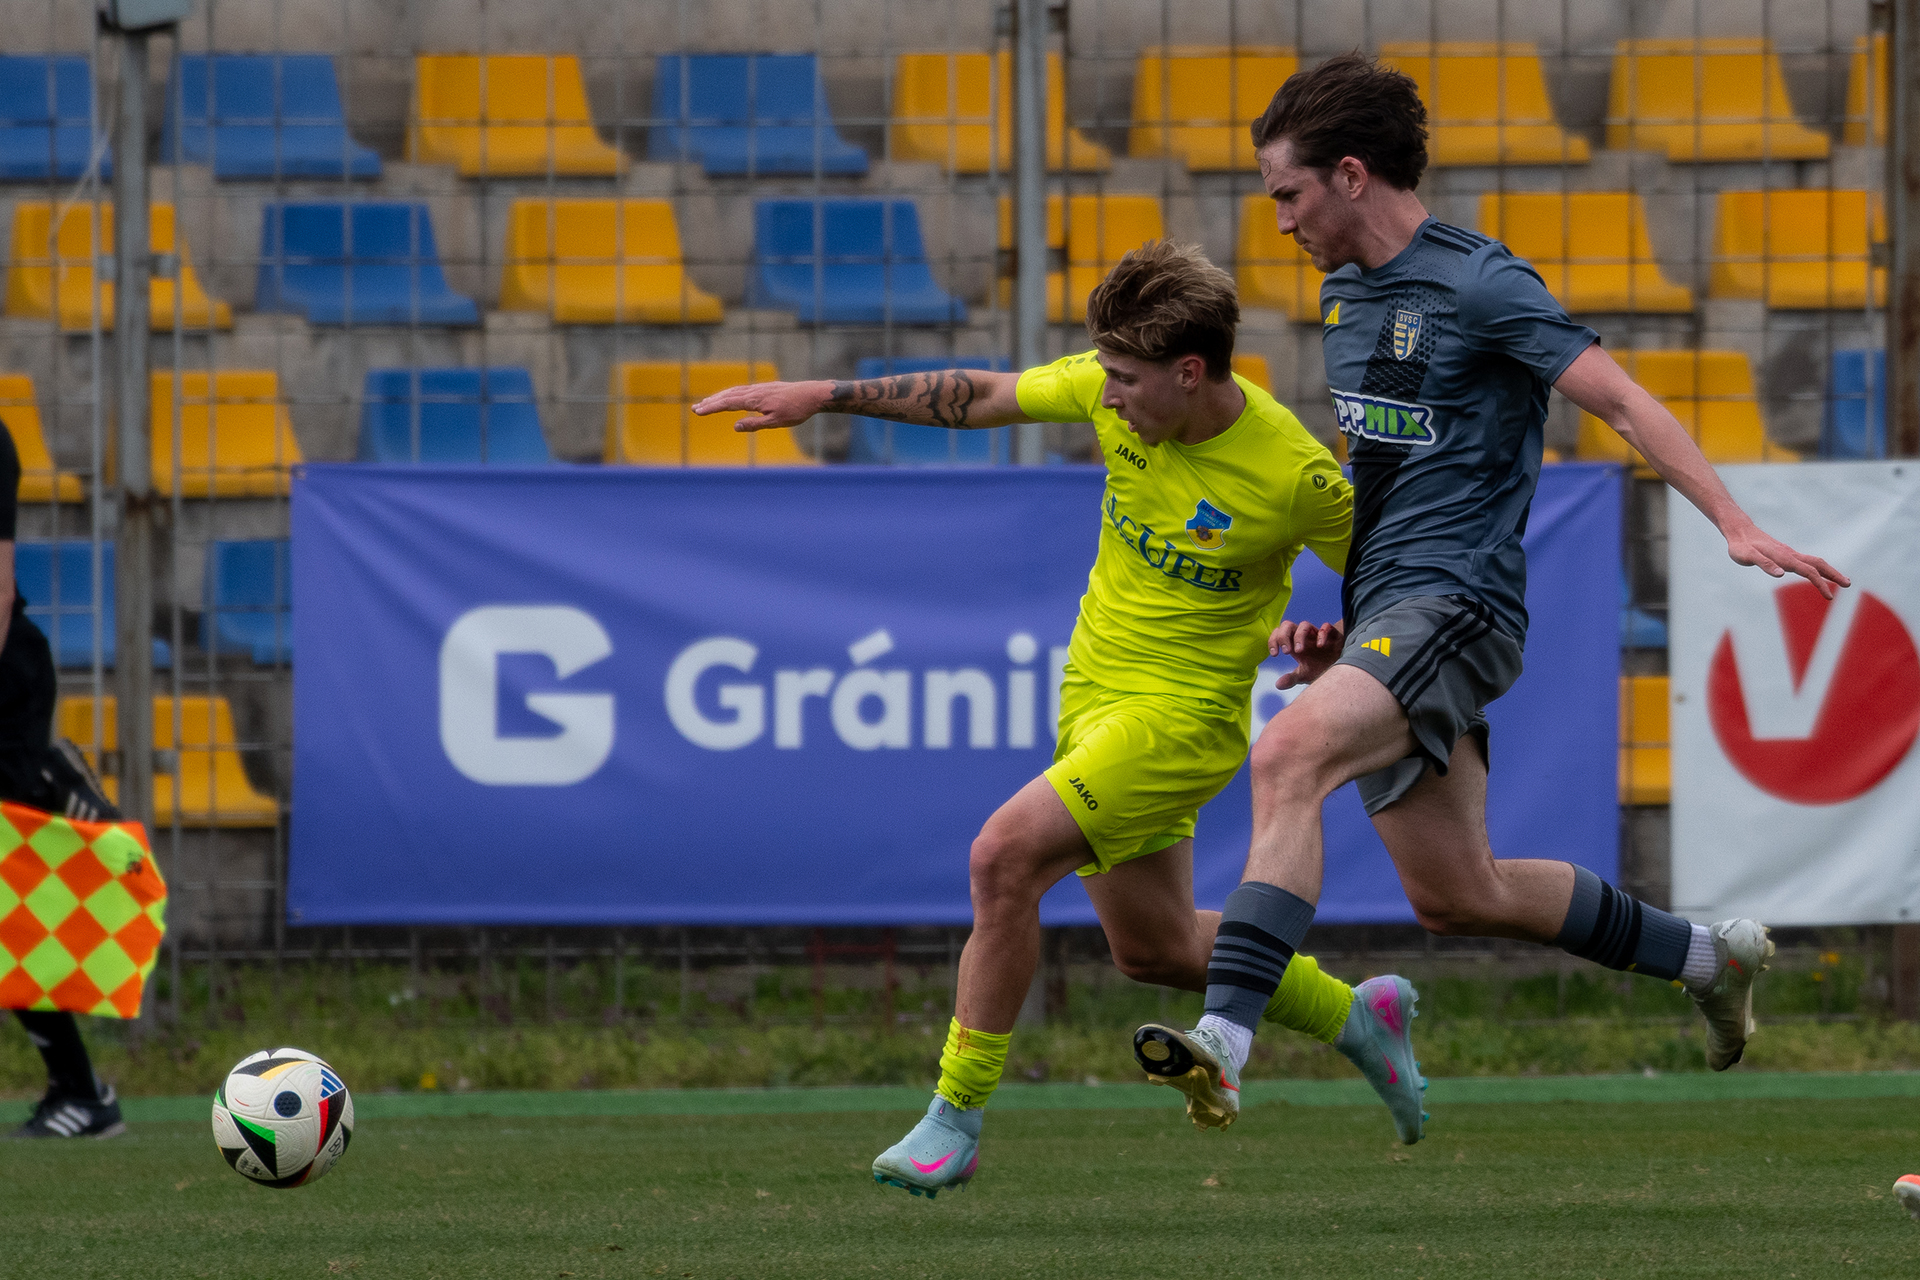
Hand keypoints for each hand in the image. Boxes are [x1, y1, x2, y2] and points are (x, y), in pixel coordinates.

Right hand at [691, 380, 825, 430]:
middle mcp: (754, 391)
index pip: (727, 403)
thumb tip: (735, 427)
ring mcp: (759, 388)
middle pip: (727, 395)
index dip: (711, 407)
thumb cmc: (796, 410)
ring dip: (719, 397)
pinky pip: (742, 390)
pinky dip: (731, 394)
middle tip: (695, 408)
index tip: (698, 411)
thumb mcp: (776, 422)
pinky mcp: (764, 388)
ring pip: (734, 391)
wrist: (812, 394)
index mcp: (755, 400)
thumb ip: (755, 424)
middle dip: (711, 402)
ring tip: (707, 402)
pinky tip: (729, 397)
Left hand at [1270, 619, 1343, 688]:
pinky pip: (1326, 627)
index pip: (1279, 634)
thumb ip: (1291, 679)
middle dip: (1283, 636)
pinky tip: (1320, 646)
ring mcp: (1317, 635)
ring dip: (1299, 636)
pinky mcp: (1333, 635)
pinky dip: (1321, 634)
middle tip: (1286, 652)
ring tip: (1299, 651)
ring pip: (1304, 625)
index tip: (1274, 654)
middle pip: (1287, 625)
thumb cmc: (1320, 668)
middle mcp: (1304, 638)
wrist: (1342, 669)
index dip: (1273, 640)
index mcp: (1294, 645)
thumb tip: (1278, 685)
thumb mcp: (1304, 675)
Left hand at [1724, 523, 1850, 599]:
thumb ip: (1764, 564)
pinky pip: (1805, 562)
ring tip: (1840, 580)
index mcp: (1784, 557)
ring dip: (1828, 571)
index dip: (1820, 584)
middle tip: (1848, 584)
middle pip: (1818, 564)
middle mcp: (1790, 554)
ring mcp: (1789, 554)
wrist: (1739, 531)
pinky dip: (1816, 568)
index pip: (1808, 571)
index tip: (1829, 596)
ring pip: (1813, 562)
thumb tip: (1781, 574)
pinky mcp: (1785, 554)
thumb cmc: (1741, 546)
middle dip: (1833, 574)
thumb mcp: (1748, 557)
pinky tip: (1817, 574)